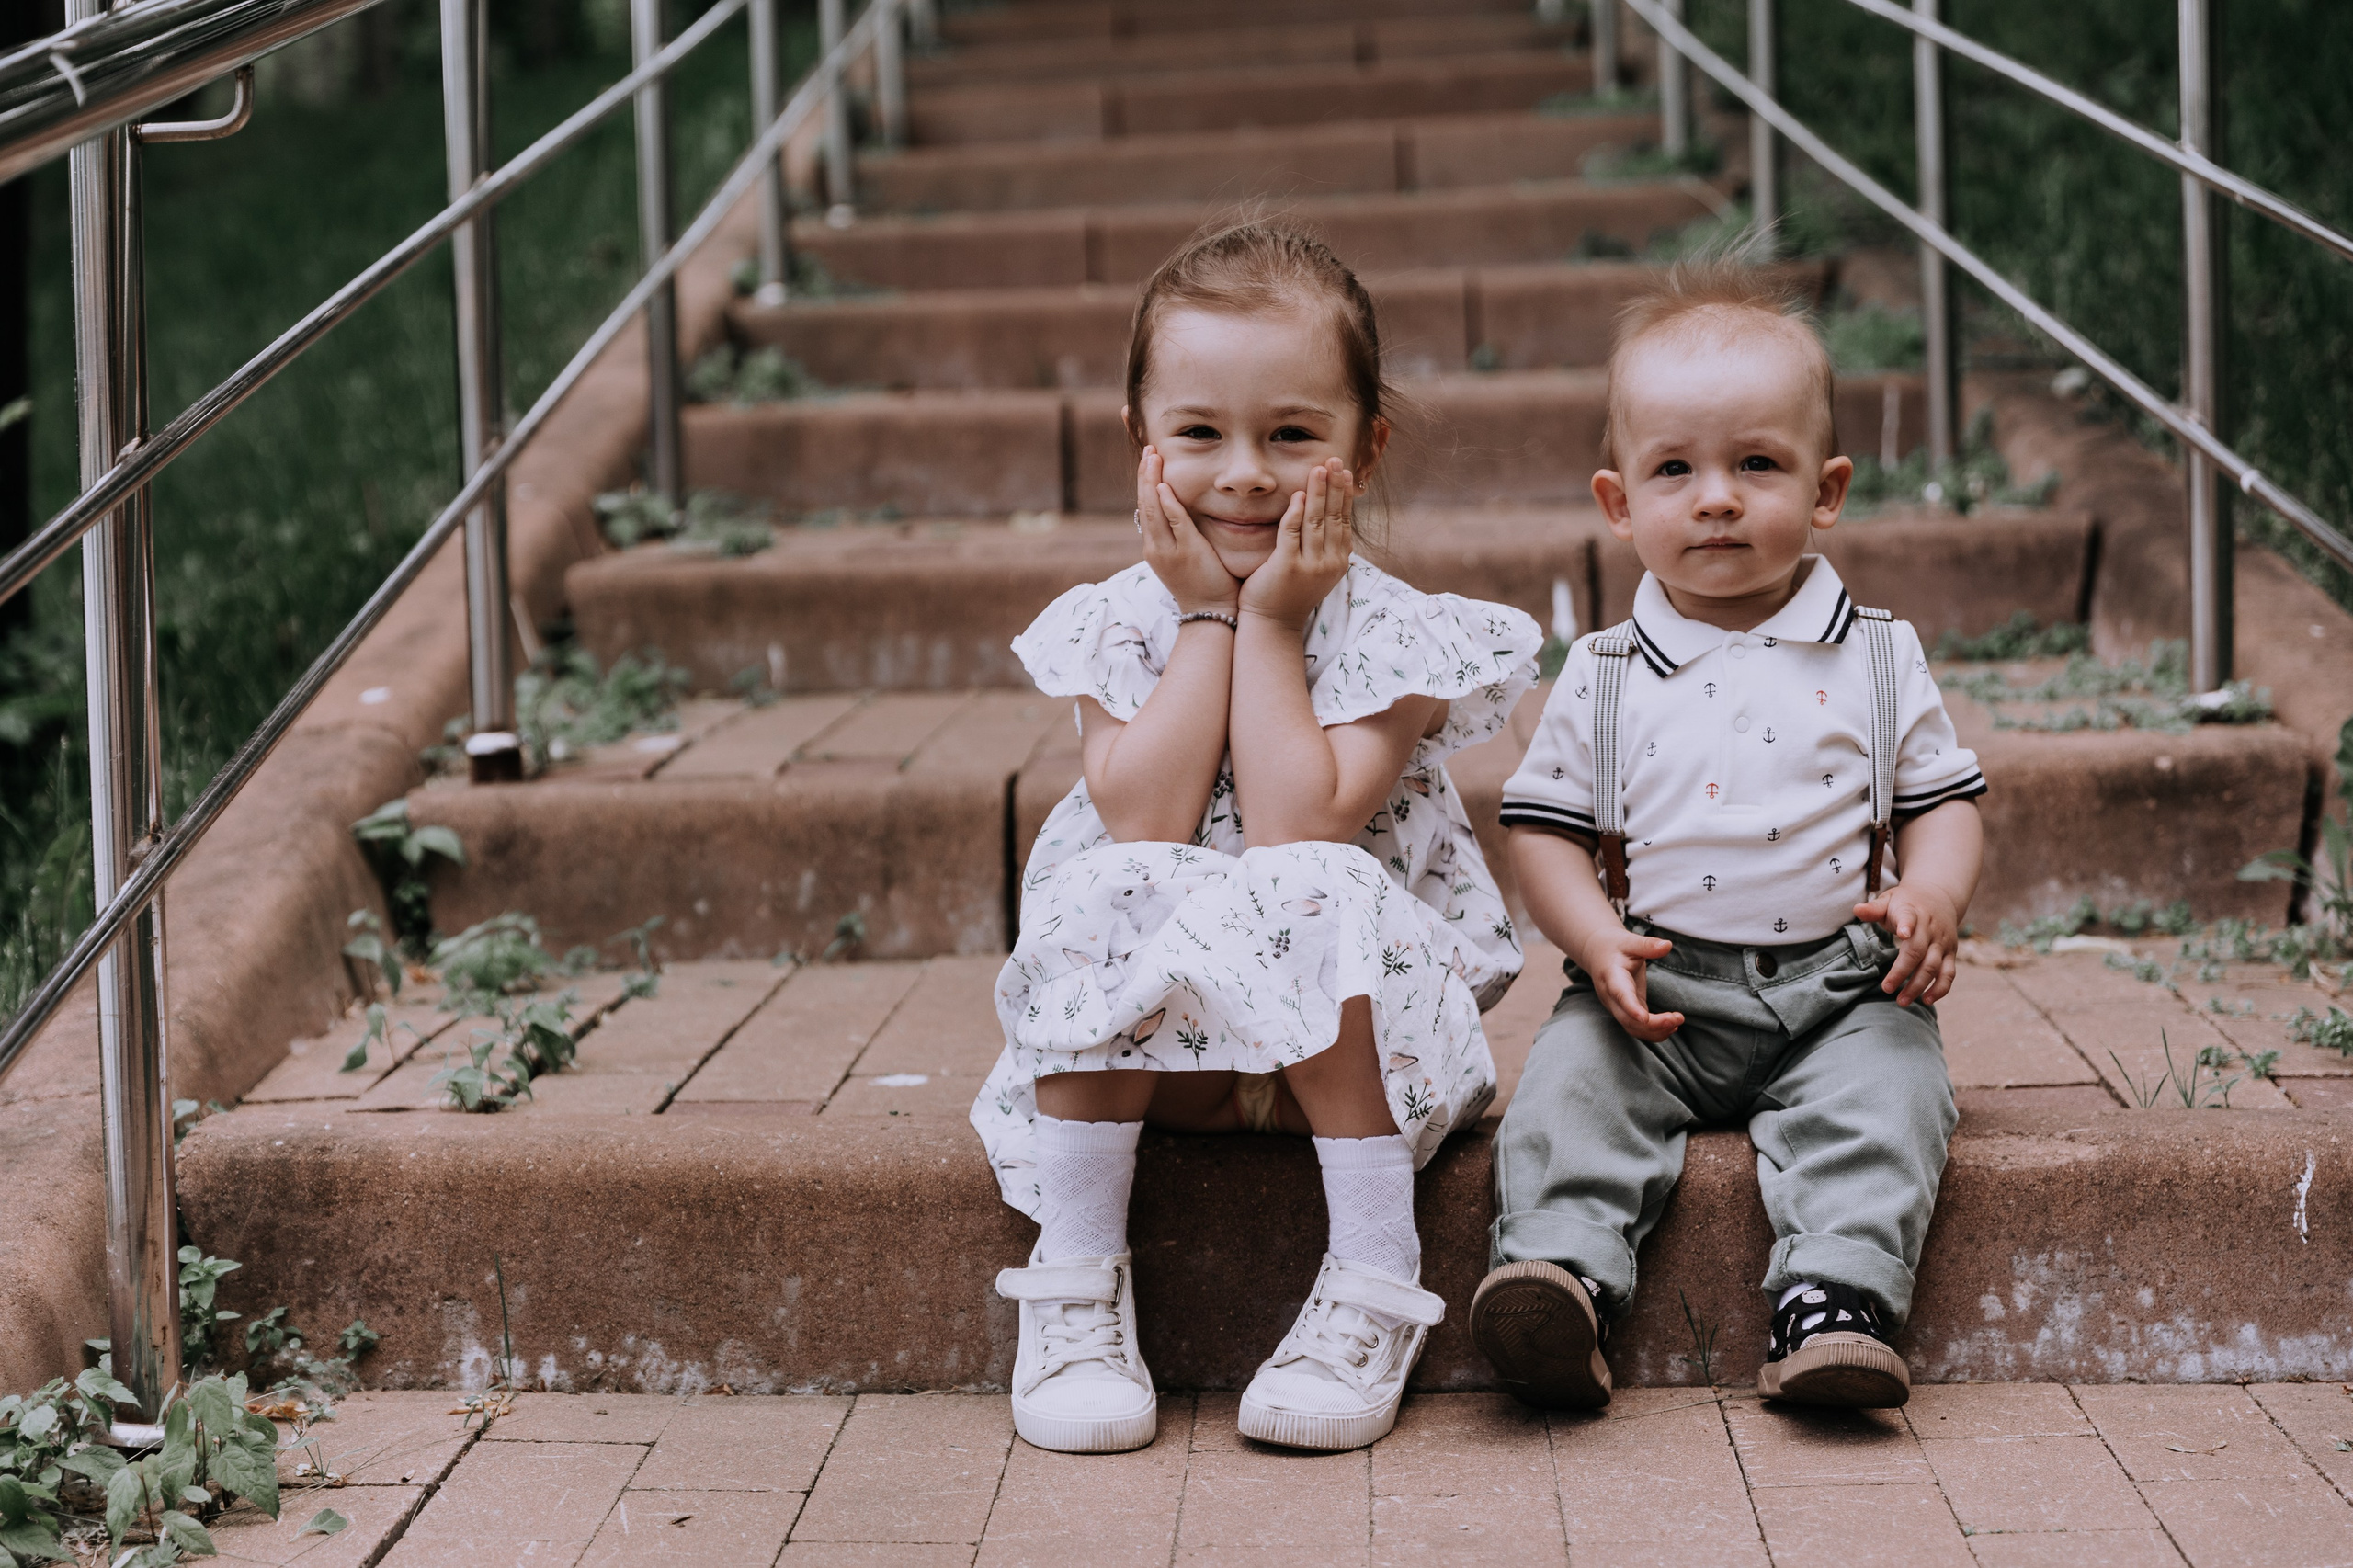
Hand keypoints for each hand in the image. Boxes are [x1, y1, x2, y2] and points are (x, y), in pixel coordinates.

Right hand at [1137, 446, 1239, 614]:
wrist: (1209, 613)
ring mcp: (1168, 551)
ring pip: (1154, 510)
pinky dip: (1169, 505)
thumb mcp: (1185, 557)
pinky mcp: (1187, 553)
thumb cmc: (1203, 585)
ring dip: (1152, 481)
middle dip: (1145, 474)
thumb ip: (1181, 534)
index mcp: (1155, 546)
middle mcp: (1155, 547)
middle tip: (1148, 449)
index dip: (1145, 481)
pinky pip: (1175, 524)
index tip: (1148, 459)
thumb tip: (1183, 512)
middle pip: (1145, 503)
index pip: (1145, 506)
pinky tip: (1165, 487)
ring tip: (1152, 457)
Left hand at [1238, 458, 1355, 631]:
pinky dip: (1296, 513)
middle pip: (1334, 516)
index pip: (1344, 520)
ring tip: (1319, 468)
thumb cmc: (1290, 595)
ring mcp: (1309, 566)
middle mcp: (1329, 563)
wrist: (1273, 625)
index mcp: (1338, 561)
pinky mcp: (1287, 567)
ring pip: (1316, 521)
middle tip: (1334, 460)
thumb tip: (1329, 516)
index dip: (1344, 494)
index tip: (1344, 471)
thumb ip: (1323, 545)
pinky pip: (1292, 534)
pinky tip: (1299, 494)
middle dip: (1334, 485)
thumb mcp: (1315, 570)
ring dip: (1318, 492)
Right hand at [1577, 926, 1685, 1043]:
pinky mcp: (1625, 1011)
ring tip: (1677, 1021)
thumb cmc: (1616, 947)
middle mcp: (1611, 997)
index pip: (1620, 996)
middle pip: (1627, 1019)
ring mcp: (1616, 1007)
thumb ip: (1648, 945)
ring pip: (1632, 1028)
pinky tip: (1671, 1025)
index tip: (1644, 1018)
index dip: (1631, 1008)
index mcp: (1612, 977)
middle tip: (1678, 1018)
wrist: (1598, 953)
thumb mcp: (1630, 941)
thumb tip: (1668, 945)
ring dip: (1655, 1031)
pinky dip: (1653, 1031)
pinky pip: (1637, 1028)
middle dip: (1653, 1024)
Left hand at [1855, 882, 1960, 1005]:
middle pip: (1918, 951)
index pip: (1909, 918)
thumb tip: (1856, 910)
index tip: (1902, 934)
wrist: (1939, 895)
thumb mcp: (1889, 900)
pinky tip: (1926, 1000)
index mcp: (1912, 913)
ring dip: (1919, 985)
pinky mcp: (1950, 953)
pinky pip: (1949, 973)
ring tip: (1902, 1001)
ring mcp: (1942, 942)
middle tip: (1886, 989)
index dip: (1906, 925)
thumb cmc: (1906, 902)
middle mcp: (1930, 929)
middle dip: (1902, 972)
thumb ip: (1874, 908)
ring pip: (1933, 966)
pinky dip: (1940, 989)